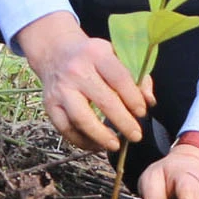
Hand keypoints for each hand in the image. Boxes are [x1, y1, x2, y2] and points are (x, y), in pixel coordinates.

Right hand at [15, 12, 149, 152]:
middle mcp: (76, 70)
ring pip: (82, 119)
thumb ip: (136, 77)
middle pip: (104, 102)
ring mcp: (61, 89)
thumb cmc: (91, 58)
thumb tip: (149, 102)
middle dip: (124, 123)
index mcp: (96, 54)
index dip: (134, 99)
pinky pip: (66, 129)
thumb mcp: (115, 55)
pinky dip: (82, 141)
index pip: (120, 79)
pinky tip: (96, 144)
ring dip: (101, 136)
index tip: (142, 112)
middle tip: (136, 135)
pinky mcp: (50, 105)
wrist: (55, 53)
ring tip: (115, 145)